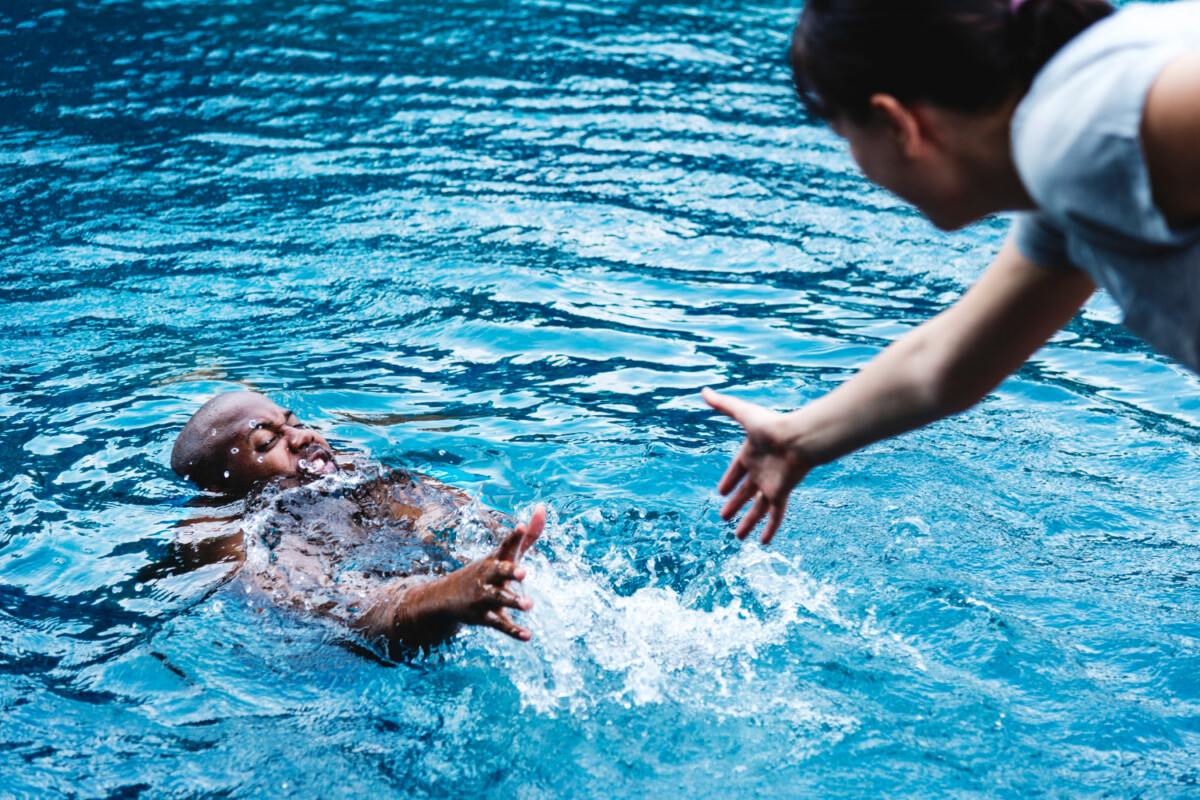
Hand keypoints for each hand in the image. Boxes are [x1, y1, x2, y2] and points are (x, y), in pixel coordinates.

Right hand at [434, 504, 545, 640]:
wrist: (444, 598)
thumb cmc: (487, 572)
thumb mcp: (504, 554)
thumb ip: (527, 536)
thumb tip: (543, 508)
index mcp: (495, 559)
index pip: (506, 546)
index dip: (514, 537)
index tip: (521, 527)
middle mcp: (488, 577)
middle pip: (498, 572)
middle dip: (510, 571)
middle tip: (523, 573)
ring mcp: (484, 598)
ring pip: (499, 599)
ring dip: (513, 602)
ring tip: (528, 605)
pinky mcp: (484, 618)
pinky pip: (500, 625)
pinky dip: (513, 631)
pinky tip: (528, 636)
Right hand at [703, 388, 812, 543]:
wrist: (799, 438)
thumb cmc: (773, 425)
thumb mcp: (743, 414)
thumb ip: (723, 405)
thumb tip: (704, 390)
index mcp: (750, 454)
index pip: (736, 471)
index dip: (728, 481)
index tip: (720, 491)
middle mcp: (760, 471)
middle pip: (744, 492)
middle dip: (734, 504)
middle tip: (723, 517)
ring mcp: (771, 484)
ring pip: (757, 508)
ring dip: (747, 522)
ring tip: (738, 537)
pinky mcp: (780, 494)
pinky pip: (774, 515)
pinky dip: (769, 529)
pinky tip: (762, 543)